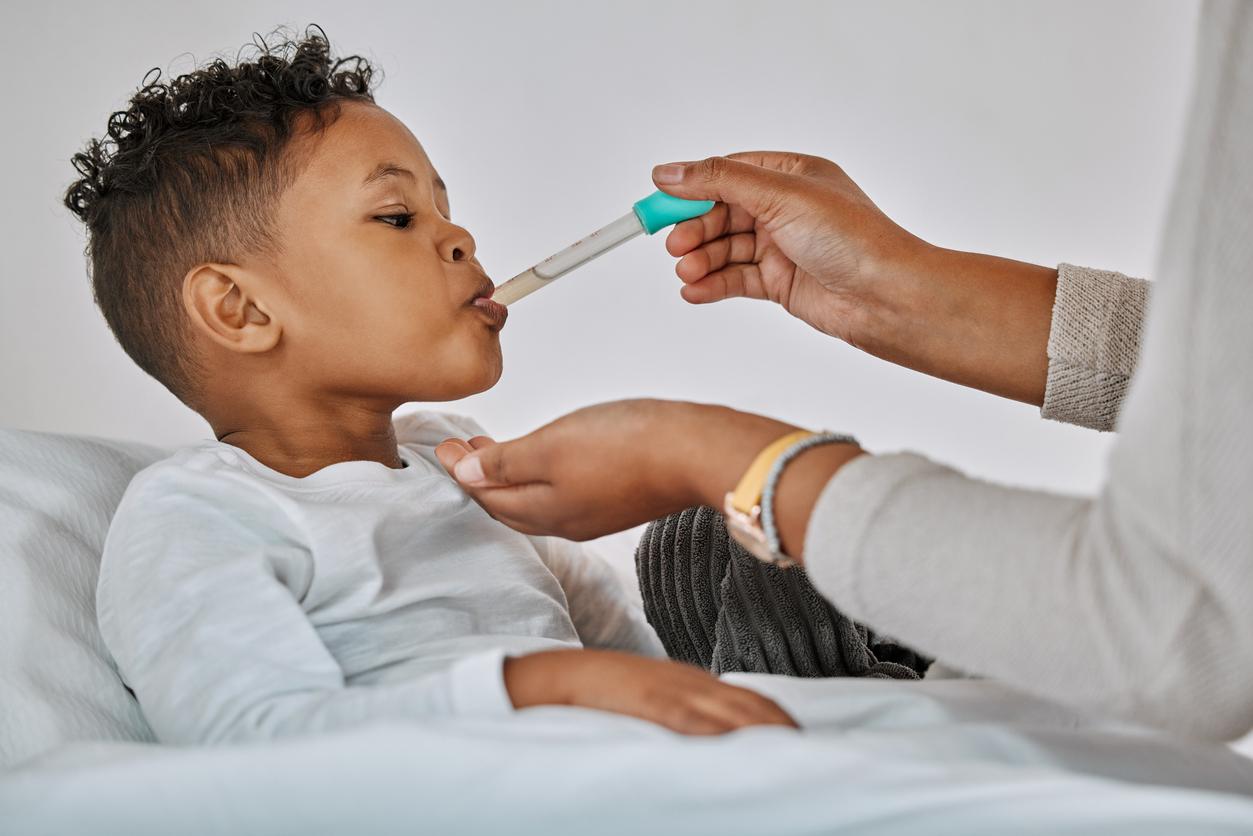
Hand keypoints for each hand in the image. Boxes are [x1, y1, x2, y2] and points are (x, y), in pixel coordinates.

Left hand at [434, 398, 862, 557]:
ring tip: (498, 451)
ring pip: (537, 500)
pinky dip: (544, 478)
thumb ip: (506, 464)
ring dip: (512, 477)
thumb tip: (466, 477)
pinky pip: (567, 494)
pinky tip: (550, 459)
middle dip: (482, 479)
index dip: (461, 472)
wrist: (697, 450)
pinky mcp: (620, 498)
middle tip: (464, 450)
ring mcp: (595, 512)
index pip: (486, 496)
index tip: (446, 446)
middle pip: (508, 504)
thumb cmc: (629, 445)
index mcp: (542, 511)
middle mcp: (566, 521)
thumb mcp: (551, 447)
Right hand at [504, 648, 796, 734]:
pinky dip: (720, 732)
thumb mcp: (655, 696)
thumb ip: (686, 710)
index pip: (751, 699)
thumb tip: (717, 736)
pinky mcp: (651, 702)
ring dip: (763, 732)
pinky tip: (738, 745)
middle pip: (751, 705)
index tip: (801, 739)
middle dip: (782, 728)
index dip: (779, 718)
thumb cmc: (608, 692)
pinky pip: (692, 718)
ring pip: (731, 711)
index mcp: (693, 681)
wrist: (565, 676)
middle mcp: (691, 682)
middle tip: (809, 753)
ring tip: (788, 753)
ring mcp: (672, 690)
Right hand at [652, 151, 925, 343]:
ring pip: (725, 249)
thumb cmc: (853, 240)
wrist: (887, 298)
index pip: (727, 174)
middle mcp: (786, 208)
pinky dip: (712, 284)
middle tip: (675, 245)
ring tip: (688, 272)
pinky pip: (735, 279)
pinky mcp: (780, 283)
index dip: (690, 189)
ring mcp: (782, 247)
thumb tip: (670, 171)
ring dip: (701, 259)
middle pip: (720, 213)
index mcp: (791, 174)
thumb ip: (720, 181)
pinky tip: (695, 290)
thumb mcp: (780, 195)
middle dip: (695, 230)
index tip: (658, 203)